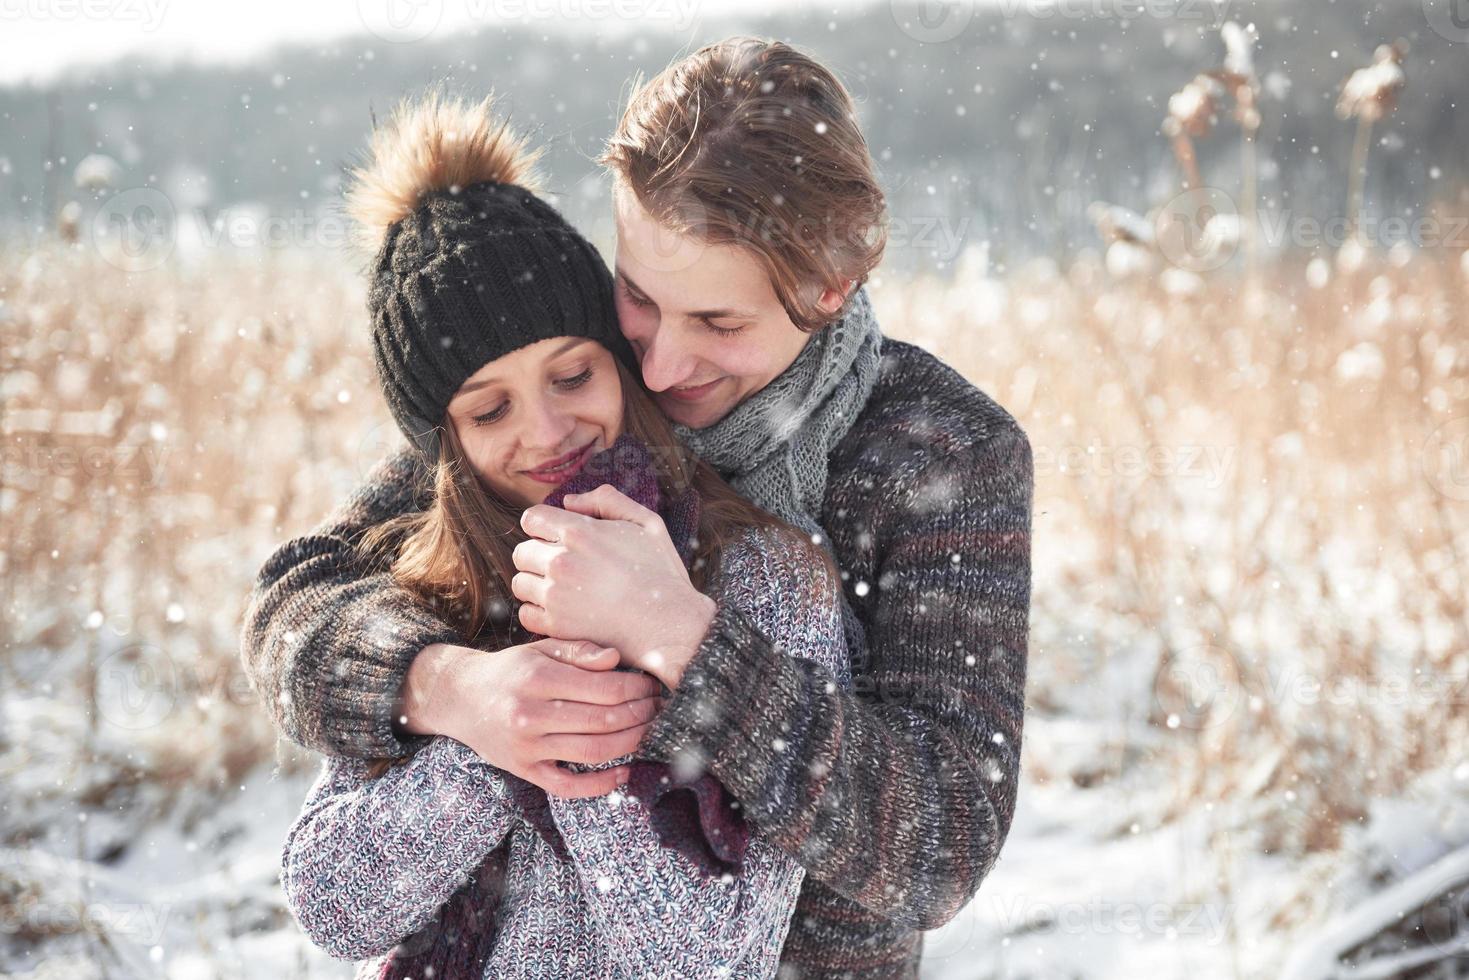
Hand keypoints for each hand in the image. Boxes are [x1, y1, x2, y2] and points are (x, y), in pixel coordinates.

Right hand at [398, 637, 662, 797]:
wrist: (460, 698)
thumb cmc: (510, 670)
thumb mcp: (539, 649)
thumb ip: (578, 651)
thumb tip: (615, 659)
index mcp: (537, 678)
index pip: (604, 688)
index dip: (636, 688)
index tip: (651, 686)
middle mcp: (529, 714)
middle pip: (603, 720)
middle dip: (640, 714)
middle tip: (658, 708)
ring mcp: (526, 747)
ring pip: (592, 752)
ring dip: (630, 743)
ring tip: (647, 731)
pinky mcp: (523, 771)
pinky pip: (567, 787)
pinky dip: (600, 785)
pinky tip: (623, 773)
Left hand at [512, 484, 716, 688]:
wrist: (671, 624)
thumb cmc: (661, 572)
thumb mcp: (646, 523)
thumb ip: (607, 501)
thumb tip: (569, 502)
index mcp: (579, 531)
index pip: (532, 519)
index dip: (545, 527)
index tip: (559, 539)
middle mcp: (560, 561)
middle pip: (521, 552)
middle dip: (539, 556)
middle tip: (563, 567)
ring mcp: (555, 595)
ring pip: (520, 582)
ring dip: (537, 585)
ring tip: (562, 591)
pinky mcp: (556, 626)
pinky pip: (526, 614)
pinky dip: (538, 612)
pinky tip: (561, 611)